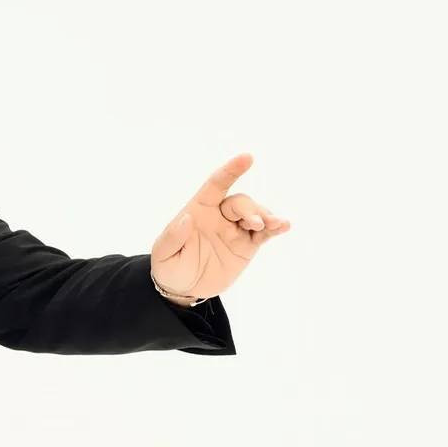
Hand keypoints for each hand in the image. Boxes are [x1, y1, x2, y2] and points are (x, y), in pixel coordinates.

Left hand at [150, 153, 290, 299]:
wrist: (183, 289)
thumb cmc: (168, 266)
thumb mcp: (163, 254)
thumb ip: (172, 237)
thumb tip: (186, 217)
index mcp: (198, 210)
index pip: (215, 185)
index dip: (230, 171)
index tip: (247, 157)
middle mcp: (219, 216)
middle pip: (240, 202)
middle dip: (250, 209)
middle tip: (255, 222)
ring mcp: (235, 230)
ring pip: (256, 215)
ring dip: (266, 217)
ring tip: (276, 224)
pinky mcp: (247, 246)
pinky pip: (264, 233)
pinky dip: (275, 228)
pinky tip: (284, 226)